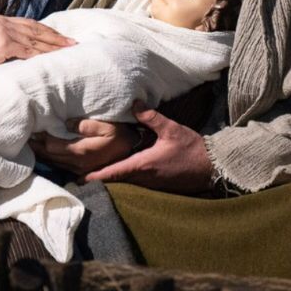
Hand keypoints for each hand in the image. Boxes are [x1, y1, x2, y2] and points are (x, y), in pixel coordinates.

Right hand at [0, 15, 74, 74]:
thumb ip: (8, 40)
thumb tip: (29, 47)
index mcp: (1, 20)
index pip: (30, 24)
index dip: (47, 31)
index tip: (61, 37)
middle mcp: (3, 23)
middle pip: (36, 30)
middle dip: (55, 37)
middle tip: (71, 43)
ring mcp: (3, 32)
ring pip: (34, 41)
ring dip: (52, 47)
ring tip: (66, 50)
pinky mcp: (3, 44)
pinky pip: (27, 51)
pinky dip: (40, 55)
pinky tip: (51, 58)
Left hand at [31, 119, 137, 179]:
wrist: (136, 153)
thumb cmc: (122, 135)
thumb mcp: (107, 125)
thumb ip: (86, 124)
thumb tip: (66, 122)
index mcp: (81, 151)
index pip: (53, 145)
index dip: (40, 138)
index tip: (30, 131)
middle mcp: (78, 163)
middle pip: (50, 156)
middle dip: (36, 148)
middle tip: (23, 140)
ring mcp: (80, 169)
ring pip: (55, 163)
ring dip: (42, 155)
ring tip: (30, 147)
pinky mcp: (84, 172)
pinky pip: (62, 167)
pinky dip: (51, 161)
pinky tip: (46, 156)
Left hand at [87, 103, 214, 194]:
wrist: (211, 168)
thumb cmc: (191, 149)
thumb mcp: (171, 129)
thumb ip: (151, 117)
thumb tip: (134, 103)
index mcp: (143, 165)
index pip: (113, 173)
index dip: (95, 176)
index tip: (79, 179)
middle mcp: (144, 179)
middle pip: (115, 181)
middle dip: (98, 178)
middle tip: (78, 173)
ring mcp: (151, 185)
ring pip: (124, 183)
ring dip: (110, 179)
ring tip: (93, 173)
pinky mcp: (158, 187)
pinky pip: (136, 184)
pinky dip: (124, 180)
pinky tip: (119, 173)